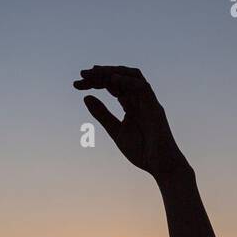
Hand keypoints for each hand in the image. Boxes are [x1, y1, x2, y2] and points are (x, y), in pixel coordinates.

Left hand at [74, 66, 189, 179]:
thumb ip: (102, 114)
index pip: (111, 85)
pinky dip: (127, 80)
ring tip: (94, 72)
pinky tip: (112, 79)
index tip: (76, 85)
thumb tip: (86, 97)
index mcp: (130, 104)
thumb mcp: (115, 130)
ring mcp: (148, 101)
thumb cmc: (141, 151)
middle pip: (120, 77)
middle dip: (100, 74)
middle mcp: (139, 99)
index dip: (94, 82)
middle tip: (81, 75)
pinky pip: (142, 87)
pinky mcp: (155, 106)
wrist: (160, 165)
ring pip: (132, 75)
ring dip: (113, 71)